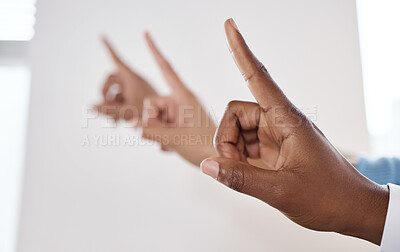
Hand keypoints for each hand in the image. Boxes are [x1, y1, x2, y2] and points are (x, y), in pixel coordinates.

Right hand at [95, 37, 155, 122]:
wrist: (177, 125)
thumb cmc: (157, 116)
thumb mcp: (129, 114)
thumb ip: (108, 111)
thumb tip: (90, 107)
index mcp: (136, 79)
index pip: (119, 61)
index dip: (109, 48)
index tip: (101, 36)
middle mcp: (137, 81)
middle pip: (113, 78)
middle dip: (104, 92)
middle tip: (102, 107)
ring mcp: (139, 89)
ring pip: (117, 90)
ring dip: (111, 104)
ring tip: (113, 121)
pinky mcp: (142, 97)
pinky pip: (124, 98)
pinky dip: (118, 108)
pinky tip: (118, 121)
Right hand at [141, 33, 216, 164]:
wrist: (222, 160)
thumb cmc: (205, 147)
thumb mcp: (175, 139)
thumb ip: (150, 130)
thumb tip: (131, 123)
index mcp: (184, 96)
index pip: (166, 70)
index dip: (154, 52)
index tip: (146, 33)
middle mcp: (182, 101)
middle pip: (152, 103)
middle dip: (153, 121)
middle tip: (166, 136)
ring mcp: (180, 112)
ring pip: (154, 117)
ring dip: (157, 131)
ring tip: (173, 143)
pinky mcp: (180, 122)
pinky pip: (160, 125)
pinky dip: (161, 136)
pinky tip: (173, 146)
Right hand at [200, 19, 388, 244]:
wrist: (352, 210)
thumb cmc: (328, 197)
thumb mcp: (281, 191)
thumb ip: (240, 179)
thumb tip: (207, 165)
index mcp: (287, 120)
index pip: (259, 78)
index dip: (241, 52)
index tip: (229, 26)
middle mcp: (280, 122)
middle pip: (236, 113)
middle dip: (226, 139)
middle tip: (231, 166)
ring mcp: (277, 136)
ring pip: (238, 131)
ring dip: (232, 152)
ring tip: (244, 175)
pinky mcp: (274, 150)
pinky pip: (246, 146)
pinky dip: (239, 160)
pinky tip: (248, 175)